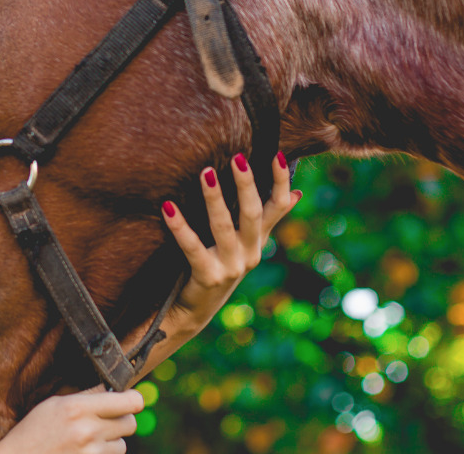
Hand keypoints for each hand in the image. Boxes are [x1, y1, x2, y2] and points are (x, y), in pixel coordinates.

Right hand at [0, 387, 142, 453]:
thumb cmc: (33, 430)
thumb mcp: (55, 404)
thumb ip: (86, 396)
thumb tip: (112, 388)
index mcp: (78, 408)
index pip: (130, 402)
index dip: (133, 399)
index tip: (128, 399)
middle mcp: (88, 431)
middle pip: (131, 424)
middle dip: (122, 420)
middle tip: (107, 419)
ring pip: (122, 445)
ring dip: (112, 441)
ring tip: (90, 439)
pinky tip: (84, 451)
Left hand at [160, 151, 298, 338]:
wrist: (195, 310)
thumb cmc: (220, 265)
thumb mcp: (246, 242)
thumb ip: (268, 218)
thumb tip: (296, 193)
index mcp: (259, 240)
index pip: (278, 206)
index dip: (280, 182)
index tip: (278, 154)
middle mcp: (251, 253)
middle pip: (253, 213)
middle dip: (247, 184)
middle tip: (238, 157)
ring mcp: (231, 267)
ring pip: (223, 226)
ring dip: (214, 198)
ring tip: (205, 172)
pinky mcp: (208, 277)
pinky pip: (192, 247)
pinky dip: (180, 226)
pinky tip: (167, 206)